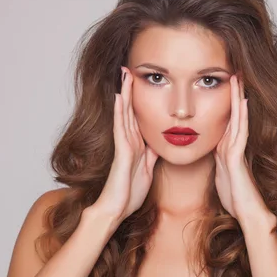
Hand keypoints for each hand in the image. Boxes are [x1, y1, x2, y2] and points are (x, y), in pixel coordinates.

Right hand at [90, 66, 158, 226]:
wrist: (118, 209)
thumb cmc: (130, 191)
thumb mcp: (147, 168)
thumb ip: (151, 154)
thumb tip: (159, 142)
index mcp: (136, 144)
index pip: (137, 115)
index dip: (138, 98)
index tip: (141, 80)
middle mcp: (128, 141)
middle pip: (129, 110)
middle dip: (129, 89)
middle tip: (129, 68)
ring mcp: (124, 146)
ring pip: (124, 115)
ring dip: (124, 94)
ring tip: (124, 75)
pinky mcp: (122, 154)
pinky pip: (121, 130)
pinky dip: (120, 114)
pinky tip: (119, 99)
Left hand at [214, 75, 273, 228]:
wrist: (246, 212)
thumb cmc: (234, 196)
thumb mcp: (221, 174)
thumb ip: (219, 161)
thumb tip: (214, 152)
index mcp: (226, 148)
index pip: (226, 118)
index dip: (226, 100)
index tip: (223, 82)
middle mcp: (233, 145)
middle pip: (234, 113)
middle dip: (234, 92)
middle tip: (234, 70)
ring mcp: (237, 150)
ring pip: (238, 118)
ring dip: (238, 98)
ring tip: (238, 78)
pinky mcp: (237, 158)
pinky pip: (239, 133)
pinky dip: (241, 117)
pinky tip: (243, 103)